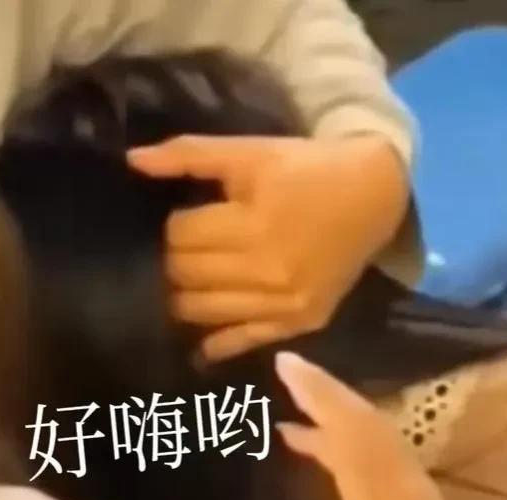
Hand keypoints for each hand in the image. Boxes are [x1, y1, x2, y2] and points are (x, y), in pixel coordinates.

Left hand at [128, 135, 408, 361]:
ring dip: (180, 299)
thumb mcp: (250, 151)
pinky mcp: (300, 323)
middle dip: (167, 263)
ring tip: (176, 286)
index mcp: (254, 223)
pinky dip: (214, 342)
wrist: (375, 195)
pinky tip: (195, 341)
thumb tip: (132, 162)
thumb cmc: (307, 169)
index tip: (168, 223)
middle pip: (186, 275)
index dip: (166, 229)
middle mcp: (269, 271)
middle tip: (168, 254)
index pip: (179, 237)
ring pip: (202, 312)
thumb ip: (189, 155)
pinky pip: (241, 341)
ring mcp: (286, 305)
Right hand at [274, 351, 424, 499]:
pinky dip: (329, 466)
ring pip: (350, 447)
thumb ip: (348, 452)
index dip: (315, 384)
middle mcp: (388, 466)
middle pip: (350, 420)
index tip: (281, 360)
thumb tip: (310, 414)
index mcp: (383, 459)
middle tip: (280, 382)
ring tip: (283, 428)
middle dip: (317, 398)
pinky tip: (309, 481)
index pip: (344, 409)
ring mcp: (390, 493)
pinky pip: (351, 476)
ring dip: (320, 431)